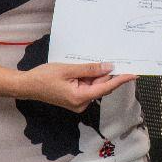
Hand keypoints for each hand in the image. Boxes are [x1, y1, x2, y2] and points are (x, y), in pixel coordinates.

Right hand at [15, 61, 136, 111]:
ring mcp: (78, 103)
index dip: (121, 80)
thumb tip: (109, 67)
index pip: (107, 87)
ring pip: (94, 86)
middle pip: (101, 87)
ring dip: (95, 75)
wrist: (27, 86)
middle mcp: (81, 104)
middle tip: (113, 58)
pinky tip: (85, 69)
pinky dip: (89, 78)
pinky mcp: (75, 99)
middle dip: (106, 73)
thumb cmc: (44, 77)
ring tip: (90, 62)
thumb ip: (90, 69)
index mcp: (81, 98)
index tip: (134, 74)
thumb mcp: (68, 69)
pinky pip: (87, 87)